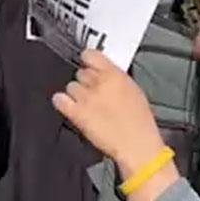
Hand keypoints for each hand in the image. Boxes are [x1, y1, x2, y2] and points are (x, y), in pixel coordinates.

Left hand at [50, 49, 167, 173]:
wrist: (136, 145)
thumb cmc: (140, 122)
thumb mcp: (134, 91)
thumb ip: (117, 78)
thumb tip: (104, 73)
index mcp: (115, 75)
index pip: (91, 55)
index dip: (88, 60)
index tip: (88, 64)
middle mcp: (99, 83)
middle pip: (80, 73)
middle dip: (85, 82)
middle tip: (93, 93)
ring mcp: (86, 98)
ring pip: (71, 86)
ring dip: (76, 94)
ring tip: (87, 105)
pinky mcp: (76, 113)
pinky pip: (59, 99)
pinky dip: (62, 102)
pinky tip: (70, 107)